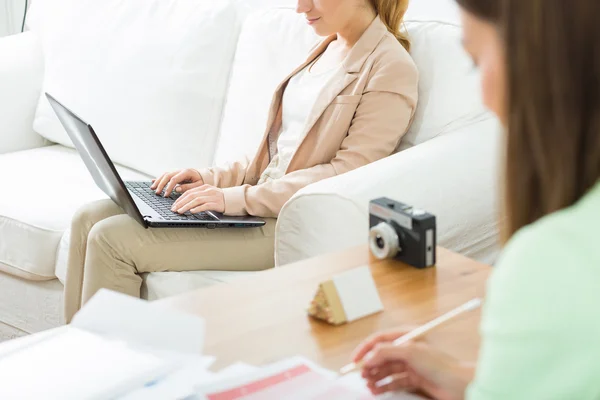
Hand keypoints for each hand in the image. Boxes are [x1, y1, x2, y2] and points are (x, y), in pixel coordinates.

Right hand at [150, 169, 203, 196]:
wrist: (203, 175)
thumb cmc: (201, 180)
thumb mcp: (198, 185)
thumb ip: (188, 187)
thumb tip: (176, 189)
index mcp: (186, 172)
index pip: (174, 179)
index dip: (169, 187)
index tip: (165, 195)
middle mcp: (180, 170)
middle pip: (167, 175)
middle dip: (161, 184)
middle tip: (157, 193)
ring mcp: (176, 171)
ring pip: (164, 174)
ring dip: (158, 181)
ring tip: (153, 188)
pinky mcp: (175, 173)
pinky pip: (165, 175)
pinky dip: (159, 178)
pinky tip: (153, 181)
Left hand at [171, 185, 224, 213]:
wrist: (234, 199)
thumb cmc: (220, 198)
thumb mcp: (208, 194)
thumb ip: (199, 196)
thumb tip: (186, 202)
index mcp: (204, 187)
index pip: (189, 192)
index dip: (180, 199)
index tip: (174, 205)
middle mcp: (207, 191)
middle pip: (190, 196)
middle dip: (180, 203)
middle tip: (174, 209)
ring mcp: (212, 197)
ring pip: (196, 200)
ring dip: (186, 206)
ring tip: (180, 211)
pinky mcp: (216, 203)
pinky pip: (205, 205)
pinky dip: (197, 208)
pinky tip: (192, 211)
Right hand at [352, 329, 473, 399]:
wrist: (460, 384)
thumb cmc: (440, 364)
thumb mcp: (410, 352)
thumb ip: (386, 352)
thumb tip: (369, 357)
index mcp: (407, 336)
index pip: (380, 339)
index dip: (366, 348)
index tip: (355, 360)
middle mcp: (408, 349)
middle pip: (382, 356)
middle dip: (370, 365)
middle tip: (361, 375)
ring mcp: (411, 365)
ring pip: (386, 370)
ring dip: (375, 377)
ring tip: (368, 385)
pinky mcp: (414, 379)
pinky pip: (394, 382)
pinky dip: (384, 386)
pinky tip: (376, 390)